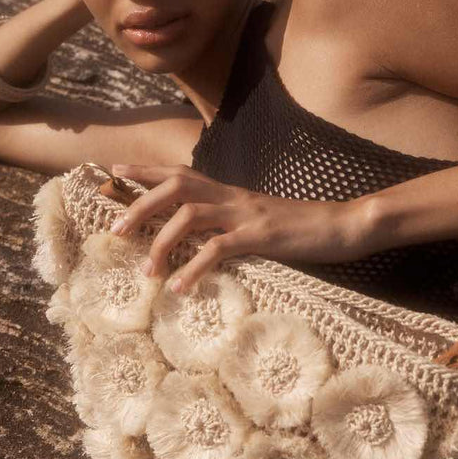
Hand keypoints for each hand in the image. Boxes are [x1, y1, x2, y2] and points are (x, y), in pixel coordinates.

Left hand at [108, 164, 373, 293]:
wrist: (343, 225)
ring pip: (189, 216)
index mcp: (230, 193)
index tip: (115, 170)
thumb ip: (232, 221)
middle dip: (140, 204)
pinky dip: (194, 268)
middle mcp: (232, 197)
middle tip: (115, 229)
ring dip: (161, 241)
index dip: (147, 170)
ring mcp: (246, 215)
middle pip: (175, 187)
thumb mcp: (259, 219)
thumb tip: (206, 235)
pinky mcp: (260, 236)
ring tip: (148, 271)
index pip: (181, 173)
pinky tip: (182, 287)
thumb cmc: (301, 227)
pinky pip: (218, 248)